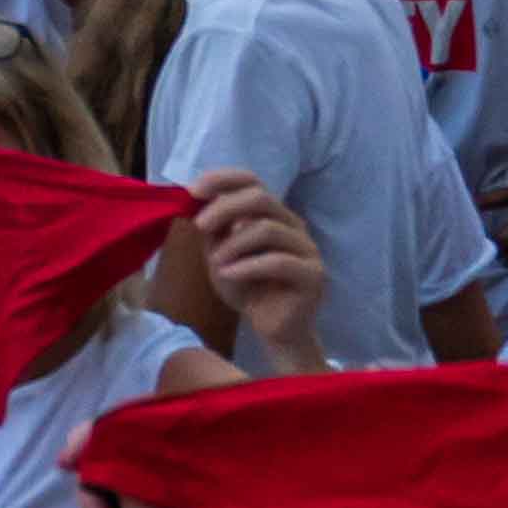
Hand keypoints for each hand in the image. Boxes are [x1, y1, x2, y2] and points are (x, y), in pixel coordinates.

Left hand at [186, 169, 327, 365]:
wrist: (272, 327)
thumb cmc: (246, 286)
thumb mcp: (220, 252)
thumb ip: (213, 227)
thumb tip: (194, 198)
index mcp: (271, 214)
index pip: (252, 180)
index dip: (222, 179)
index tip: (193, 191)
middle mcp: (293, 225)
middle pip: (261, 198)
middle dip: (224, 208)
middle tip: (199, 226)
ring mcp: (308, 249)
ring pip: (268, 229)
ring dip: (234, 244)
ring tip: (216, 263)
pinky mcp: (314, 275)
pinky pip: (279, 262)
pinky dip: (247, 266)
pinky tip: (229, 275)